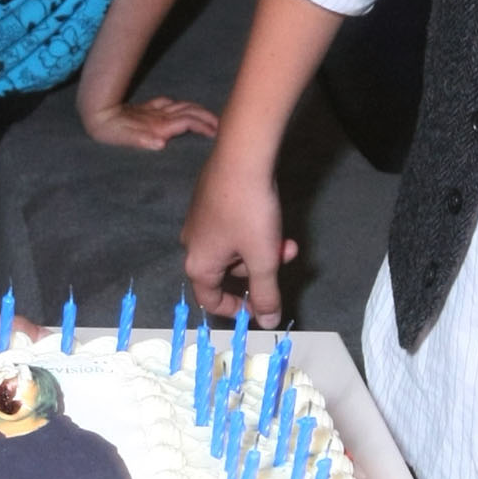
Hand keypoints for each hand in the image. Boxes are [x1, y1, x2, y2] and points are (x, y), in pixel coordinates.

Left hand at [80, 92, 218, 151]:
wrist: (97, 112)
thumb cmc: (109, 129)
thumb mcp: (122, 138)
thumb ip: (141, 140)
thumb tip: (160, 143)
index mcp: (157, 125)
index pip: (186, 122)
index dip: (202, 125)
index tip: (216, 132)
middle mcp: (159, 116)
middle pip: (189, 112)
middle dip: (207, 117)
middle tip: (222, 125)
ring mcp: (154, 111)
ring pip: (182, 107)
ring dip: (198, 111)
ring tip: (210, 118)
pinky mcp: (147, 109)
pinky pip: (169, 105)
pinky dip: (181, 106)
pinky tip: (182, 108)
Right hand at [183, 150, 297, 324]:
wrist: (242, 157)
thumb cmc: (249, 212)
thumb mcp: (263, 259)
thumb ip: (266, 294)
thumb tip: (267, 321)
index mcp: (198, 264)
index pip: (210, 300)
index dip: (235, 310)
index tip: (259, 307)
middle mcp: (192, 243)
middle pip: (228, 272)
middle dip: (259, 268)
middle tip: (283, 257)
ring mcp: (199, 219)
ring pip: (234, 247)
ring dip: (261, 248)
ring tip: (284, 238)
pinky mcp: (209, 199)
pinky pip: (231, 226)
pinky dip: (252, 229)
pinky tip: (269, 215)